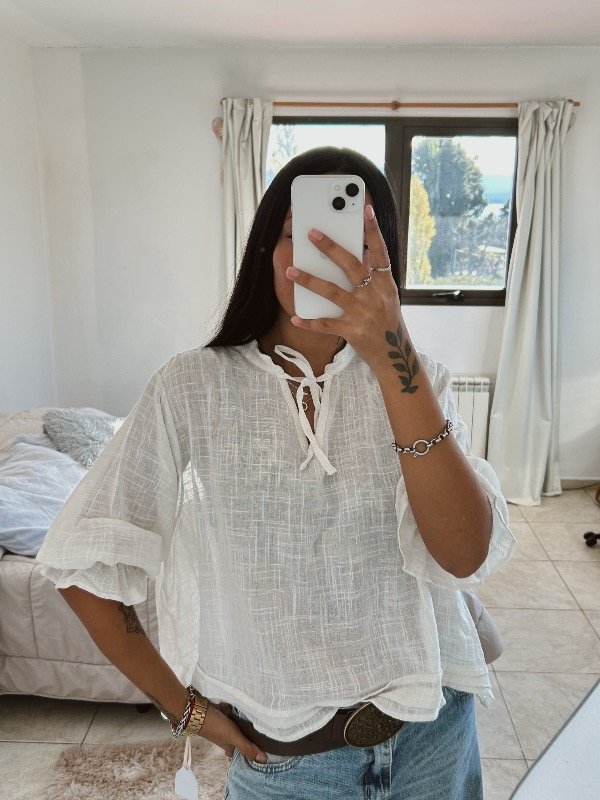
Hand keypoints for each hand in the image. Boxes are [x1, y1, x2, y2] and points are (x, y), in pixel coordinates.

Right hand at [197, 701, 268, 762]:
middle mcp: (230, 739)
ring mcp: (229, 727)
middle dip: (256, 739)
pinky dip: (245, 716)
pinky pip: (239, 718)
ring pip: (243, 729)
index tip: (270, 754)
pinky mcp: (228, 716)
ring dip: (252, 726)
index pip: (245, 756)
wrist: (199, 711)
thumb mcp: (233, 738)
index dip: (255, 756)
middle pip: (245, 741)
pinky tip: (256, 712)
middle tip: (273, 735)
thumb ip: (247, 747)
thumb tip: (265, 761)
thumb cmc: (217, 728)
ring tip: (269, 723)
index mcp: (231, 749)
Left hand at [287, 204, 402, 373]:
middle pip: (350, 265)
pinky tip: (295, 316)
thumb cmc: (387, 322)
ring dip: (309, 280)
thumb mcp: (387, 296)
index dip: (373, 231)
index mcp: (385, 284)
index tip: (366, 210)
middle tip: (312, 233)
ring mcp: (362, 313)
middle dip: (330, 248)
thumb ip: (373, 277)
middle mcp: (374, 295)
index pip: (379, 252)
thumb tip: (359, 253)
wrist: (394, 355)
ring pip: (332, 292)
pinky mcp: (352, 331)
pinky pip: (326, 324)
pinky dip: (309, 322)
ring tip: (290, 271)